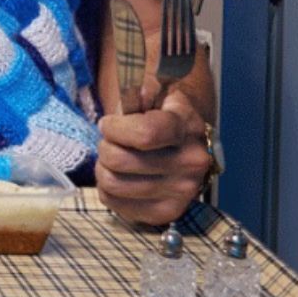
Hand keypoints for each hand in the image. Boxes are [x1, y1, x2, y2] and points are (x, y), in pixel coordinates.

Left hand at [96, 84, 213, 225]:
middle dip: (106, 145)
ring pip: (113, 184)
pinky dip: (108, 190)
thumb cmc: (156, 108)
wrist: (179, 136)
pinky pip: (115, 204)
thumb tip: (136, 94)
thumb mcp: (150, 84)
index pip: (144, 134)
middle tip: (113, 140)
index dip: (114, 128)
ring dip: (104, 168)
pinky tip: (120, 176)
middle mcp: (193, 162)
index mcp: (188, 126)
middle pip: (120, 161)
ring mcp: (182, 191)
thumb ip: (139, 83)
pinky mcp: (166, 212)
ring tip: (117, 157)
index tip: (110, 122)